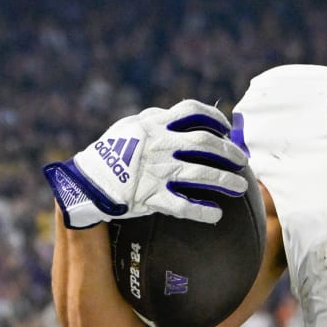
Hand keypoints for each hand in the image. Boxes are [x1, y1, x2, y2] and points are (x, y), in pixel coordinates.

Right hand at [44, 100, 248, 228]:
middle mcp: (160, 146)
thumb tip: (183, 117)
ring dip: (225, 181)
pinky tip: (216, 215)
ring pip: (201, 174)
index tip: (226, 128)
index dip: (215, 118)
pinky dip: (203, 211)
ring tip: (240, 187)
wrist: (85, 182)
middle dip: (229, 152)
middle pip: (206, 144)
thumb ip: (156, 121)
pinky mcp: (152, 197)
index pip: (193, 111)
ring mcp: (157, 172)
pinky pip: (184, 206)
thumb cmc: (109, 152)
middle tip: (242, 161)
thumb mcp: (130, 127)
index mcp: (155, 124)